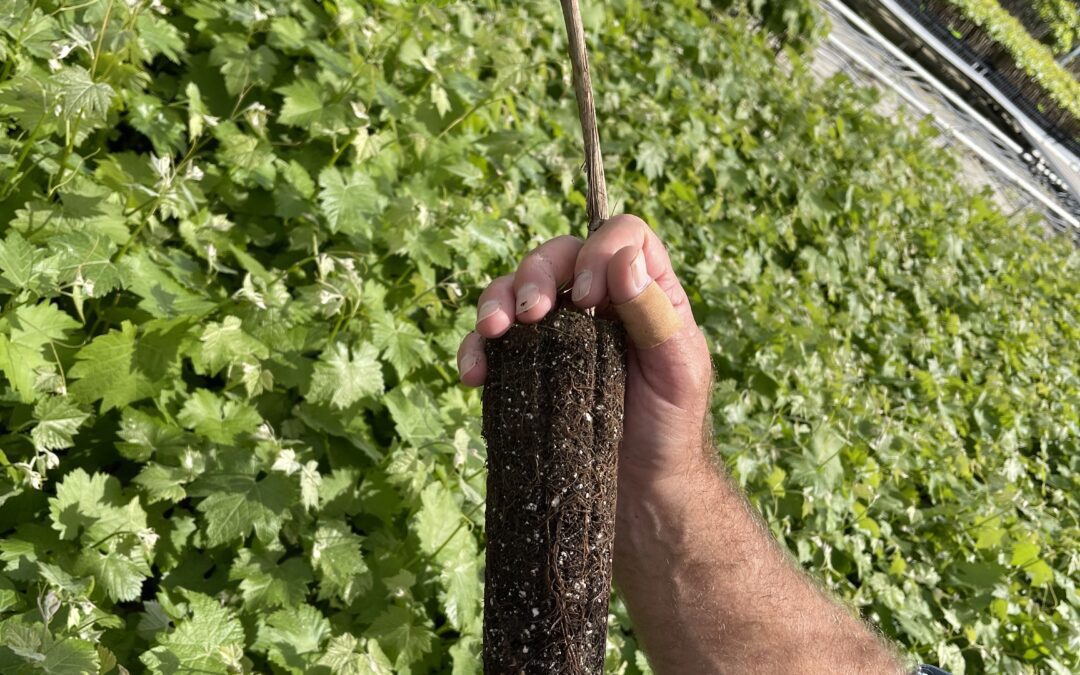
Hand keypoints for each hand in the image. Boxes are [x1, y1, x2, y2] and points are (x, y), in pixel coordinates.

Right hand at [456, 214, 713, 491]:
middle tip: (532, 313)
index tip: (590, 298)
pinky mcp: (526, 367)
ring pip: (516, 288)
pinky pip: (491, 343)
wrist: (643, 494)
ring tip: (494, 331)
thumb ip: (656, 313)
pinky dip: (476, 348)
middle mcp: (597, 302)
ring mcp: (557, 333)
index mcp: (643, 291)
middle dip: (536, 274)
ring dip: (497, 300)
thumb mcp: (680, 370)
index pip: (623, 237)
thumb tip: (623, 259)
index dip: (600, 251)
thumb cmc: (671, 428)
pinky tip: (474, 374)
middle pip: (559, 254)